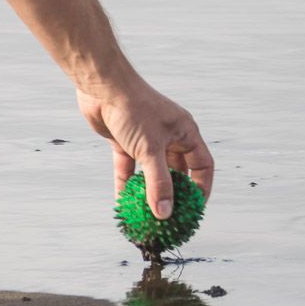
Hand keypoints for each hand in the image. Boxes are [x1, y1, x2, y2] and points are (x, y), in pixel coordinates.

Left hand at [77, 80, 213, 218]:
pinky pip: (129, 169)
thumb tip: (164, 213)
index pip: (202, 166)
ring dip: (149, 192)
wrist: (102, 88)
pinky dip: (127, 184)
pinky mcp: (126, 142)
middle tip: (170, 217)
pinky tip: (124, 202)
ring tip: (146, 214)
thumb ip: (158, 182)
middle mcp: (170, 137)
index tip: (194, 210)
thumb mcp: (150, 149)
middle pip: (177, 172)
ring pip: (152, 172)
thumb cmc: (134, 109)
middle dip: (173, 195)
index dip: (201, 188)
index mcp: (186, 133)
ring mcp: (147, 140)